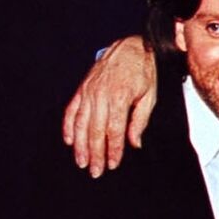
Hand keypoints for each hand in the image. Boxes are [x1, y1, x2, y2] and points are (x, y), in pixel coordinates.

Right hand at [61, 36, 156, 176]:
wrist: (131, 47)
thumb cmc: (144, 72)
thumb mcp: (150, 96)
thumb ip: (140, 121)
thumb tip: (134, 143)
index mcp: (120, 97)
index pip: (114, 130)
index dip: (112, 149)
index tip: (112, 164)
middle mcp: (101, 95)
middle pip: (95, 130)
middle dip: (95, 153)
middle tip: (95, 171)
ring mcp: (89, 92)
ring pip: (80, 123)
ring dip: (80, 145)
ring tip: (81, 162)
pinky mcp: (82, 89)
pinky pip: (72, 110)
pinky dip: (68, 127)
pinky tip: (69, 141)